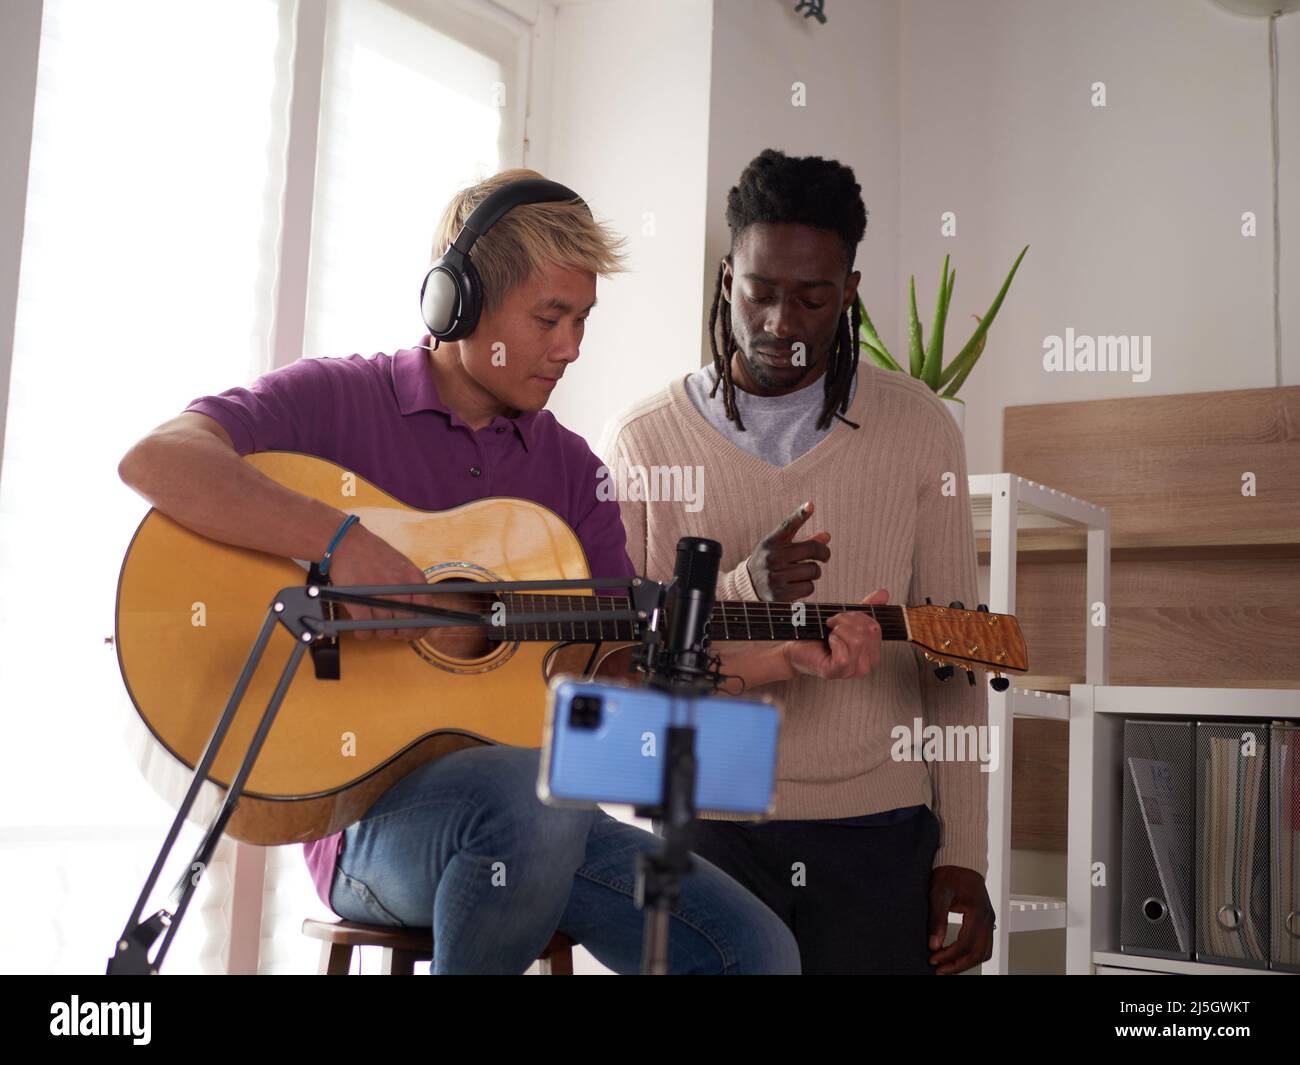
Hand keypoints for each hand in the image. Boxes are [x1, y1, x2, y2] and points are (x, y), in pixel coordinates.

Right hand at [325, 522, 436, 641]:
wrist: (347, 542)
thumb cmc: (373, 553)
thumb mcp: (403, 564)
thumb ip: (412, 585)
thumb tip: (419, 611)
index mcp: (413, 578)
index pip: (427, 610)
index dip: (421, 626)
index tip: (414, 631)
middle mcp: (400, 587)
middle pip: (406, 624)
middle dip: (399, 633)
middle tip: (391, 630)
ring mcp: (380, 595)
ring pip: (386, 630)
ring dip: (381, 633)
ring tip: (375, 626)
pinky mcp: (359, 601)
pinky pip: (366, 628)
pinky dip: (365, 633)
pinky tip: (363, 629)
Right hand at [745, 501, 831, 601]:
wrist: (748, 586)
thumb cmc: (770, 563)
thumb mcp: (780, 548)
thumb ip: (803, 541)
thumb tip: (827, 536)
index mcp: (771, 542)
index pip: (787, 525)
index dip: (800, 514)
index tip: (810, 505)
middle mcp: (772, 557)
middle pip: (811, 549)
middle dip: (823, 554)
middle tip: (824, 557)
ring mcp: (775, 576)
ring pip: (813, 570)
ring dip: (814, 572)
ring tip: (804, 573)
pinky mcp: (779, 594)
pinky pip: (809, 587)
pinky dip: (808, 587)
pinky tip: (798, 585)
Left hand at [782, 588, 887, 679]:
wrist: (796, 647)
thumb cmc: (819, 636)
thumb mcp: (846, 620)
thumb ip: (866, 608)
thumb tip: (884, 593)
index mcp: (872, 652)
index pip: (875, 628)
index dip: (857, 616)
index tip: (842, 619)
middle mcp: (866, 665)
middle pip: (867, 632)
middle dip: (846, 620)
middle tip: (832, 624)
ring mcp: (853, 671)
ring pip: (857, 641)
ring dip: (839, 630)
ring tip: (829, 633)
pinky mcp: (837, 673)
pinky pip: (844, 655)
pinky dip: (833, 641)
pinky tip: (827, 642)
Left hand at [927, 865, 995, 973]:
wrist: (962, 861)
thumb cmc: (950, 873)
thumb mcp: (938, 893)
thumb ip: (937, 919)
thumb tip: (933, 944)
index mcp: (977, 911)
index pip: (965, 943)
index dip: (949, 955)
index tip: (933, 959)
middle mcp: (988, 917)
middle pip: (978, 953)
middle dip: (958, 965)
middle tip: (939, 970)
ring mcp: (990, 919)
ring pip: (984, 952)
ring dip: (967, 963)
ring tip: (948, 967)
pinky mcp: (987, 920)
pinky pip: (985, 945)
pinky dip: (973, 955)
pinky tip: (958, 957)